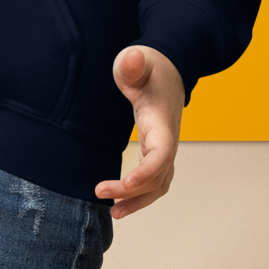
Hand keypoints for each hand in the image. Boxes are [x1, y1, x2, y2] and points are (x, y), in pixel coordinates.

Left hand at [95, 45, 184, 219]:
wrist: (168, 71)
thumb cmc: (151, 68)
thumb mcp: (138, 61)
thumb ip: (133, 64)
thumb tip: (132, 56)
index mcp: (162, 121)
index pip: (162, 154)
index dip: (146, 172)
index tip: (124, 184)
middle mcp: (168, 139)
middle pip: (159, 176)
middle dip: (133, 191)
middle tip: (100, 192)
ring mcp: (164, 147)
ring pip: (159, 184)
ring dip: (138, 200)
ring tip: (114, 213)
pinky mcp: (156, 151)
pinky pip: (154, 180)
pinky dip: (140, 194)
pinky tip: (119, 202)